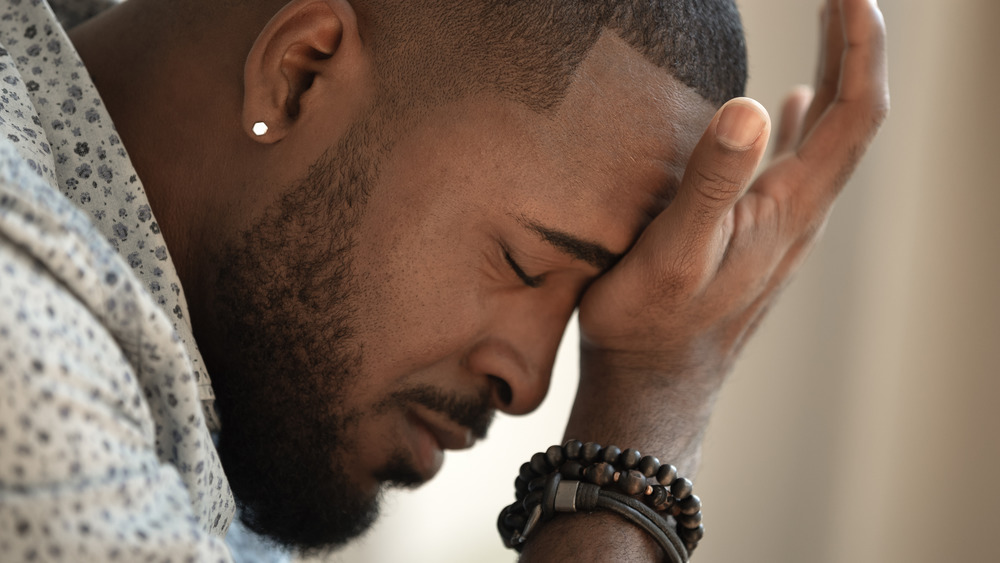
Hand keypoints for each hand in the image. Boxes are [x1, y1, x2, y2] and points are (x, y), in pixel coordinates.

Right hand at [578, 0, 888, 387]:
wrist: (652, 386)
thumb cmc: (650, 325)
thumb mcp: (672, 252)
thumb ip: (710, 182)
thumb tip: (750, 104)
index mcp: (791, 208)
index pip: (855, 111)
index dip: (861, 44)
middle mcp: (799, 213)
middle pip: (851, 118)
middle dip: (855, 47)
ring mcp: (781, 225)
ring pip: (826, 139)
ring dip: (834, 76)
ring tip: (828, 26)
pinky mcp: (758, 235)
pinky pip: (796, 163)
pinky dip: (802, 120)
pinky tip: (787, 104)